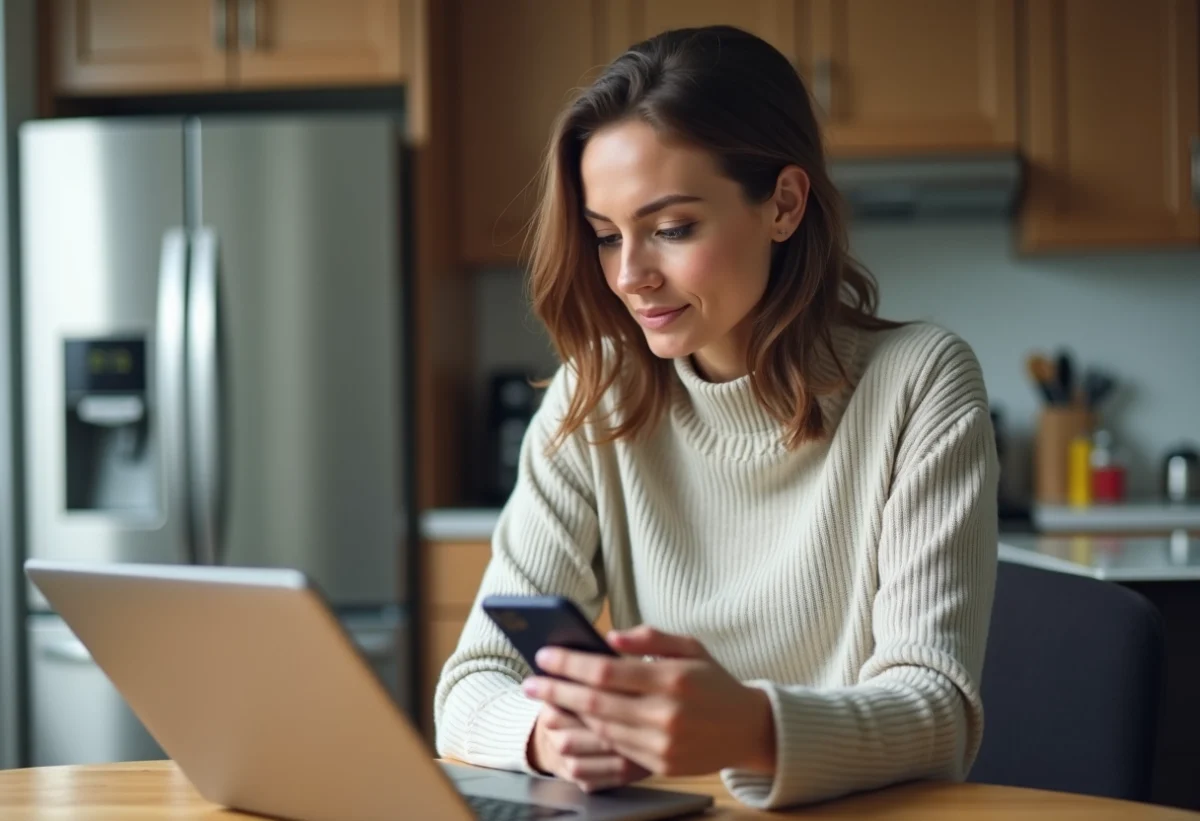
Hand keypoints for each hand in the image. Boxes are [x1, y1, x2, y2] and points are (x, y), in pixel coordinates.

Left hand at [522, 626, 775, 776]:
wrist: (748, 728)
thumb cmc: (713, 681)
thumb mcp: (690, 647)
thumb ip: (650, 638)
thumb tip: (611, 637)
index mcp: (672, 679)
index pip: (606, 670)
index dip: (569, 663)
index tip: (544, 655)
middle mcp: (666, 714)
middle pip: (595, 703)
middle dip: (556, 691)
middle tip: (528, 682)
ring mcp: (663, 744)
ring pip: (601, 729)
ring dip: (567, 716)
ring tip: (544, 701)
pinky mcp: (661, 765)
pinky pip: (615, 750)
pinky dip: (590, 736)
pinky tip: (573, 723)